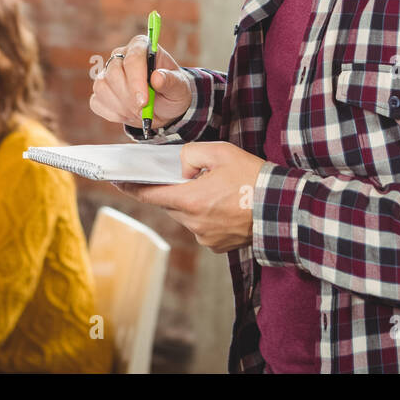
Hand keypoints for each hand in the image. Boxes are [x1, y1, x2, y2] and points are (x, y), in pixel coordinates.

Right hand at [89, 33, 192, 130]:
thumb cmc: (172, 91)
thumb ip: (171, 81)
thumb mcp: (179, 88)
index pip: (133, 58)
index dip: (136, 81)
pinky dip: (114, 113)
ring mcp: (107, 72)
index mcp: (141, 46)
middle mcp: (121, 55)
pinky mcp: (100, 90)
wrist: (163, 107)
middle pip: (114, 73)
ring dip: (122, 106)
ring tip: (139, 112)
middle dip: (129, 97)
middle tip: (144, 110)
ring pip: (102, 87)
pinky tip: (128, 114)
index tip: (143, 101)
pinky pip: (97, 102)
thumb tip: (157, 77)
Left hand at [114, 142, 265, 252]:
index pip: (150, 194)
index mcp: (190, 200)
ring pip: (187, 216)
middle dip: (175, 190)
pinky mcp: (217, 247)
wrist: (283, 208)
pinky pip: (202, 228)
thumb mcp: (221, 152)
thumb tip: (180, 167)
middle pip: (170, 205)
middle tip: (192, 177)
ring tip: (219, 191)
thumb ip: (191, 154)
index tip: (116, 181)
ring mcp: (205, 238)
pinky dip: (207, 216)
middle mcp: (193, 223)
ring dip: (193, 203)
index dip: (131, 187)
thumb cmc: (253, 177)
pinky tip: (226, 206)